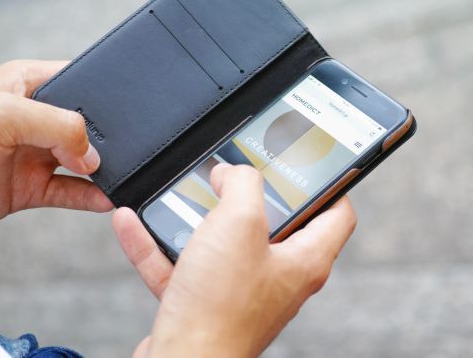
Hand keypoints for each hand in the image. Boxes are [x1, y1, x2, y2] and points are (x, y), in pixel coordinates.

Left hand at [0, 60, 111, 240]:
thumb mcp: (2, 116)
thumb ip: (57, 126)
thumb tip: (92, 152)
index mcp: (24, 83)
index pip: (77, 79)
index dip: (100, 93)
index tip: (120, 113)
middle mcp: (31, 117)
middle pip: (84, 123)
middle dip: (104, 136)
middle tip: (114, 150)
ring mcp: (30, 154)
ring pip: (81, 159)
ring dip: (100, 169)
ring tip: (119, 175)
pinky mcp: (26, 188)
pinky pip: (69, 192)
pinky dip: (89, 197)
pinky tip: (105, 198)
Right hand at [113, 164, 356, 357]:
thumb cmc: (220, 309)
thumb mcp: (239, 223)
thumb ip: (242, 185)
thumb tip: (233, 172)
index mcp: (305, 260)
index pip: (337, 215)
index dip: (329, 185)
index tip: (308, 164)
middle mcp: (278, 278)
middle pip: (274, 225)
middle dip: (248, 196)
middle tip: (232, 173)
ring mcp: (241, 293)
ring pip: (222, 244)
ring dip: (196, 218)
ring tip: (180, 192)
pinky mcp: (205, 306)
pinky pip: (183, 266)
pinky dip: (160, 245)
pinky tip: (134, 223)